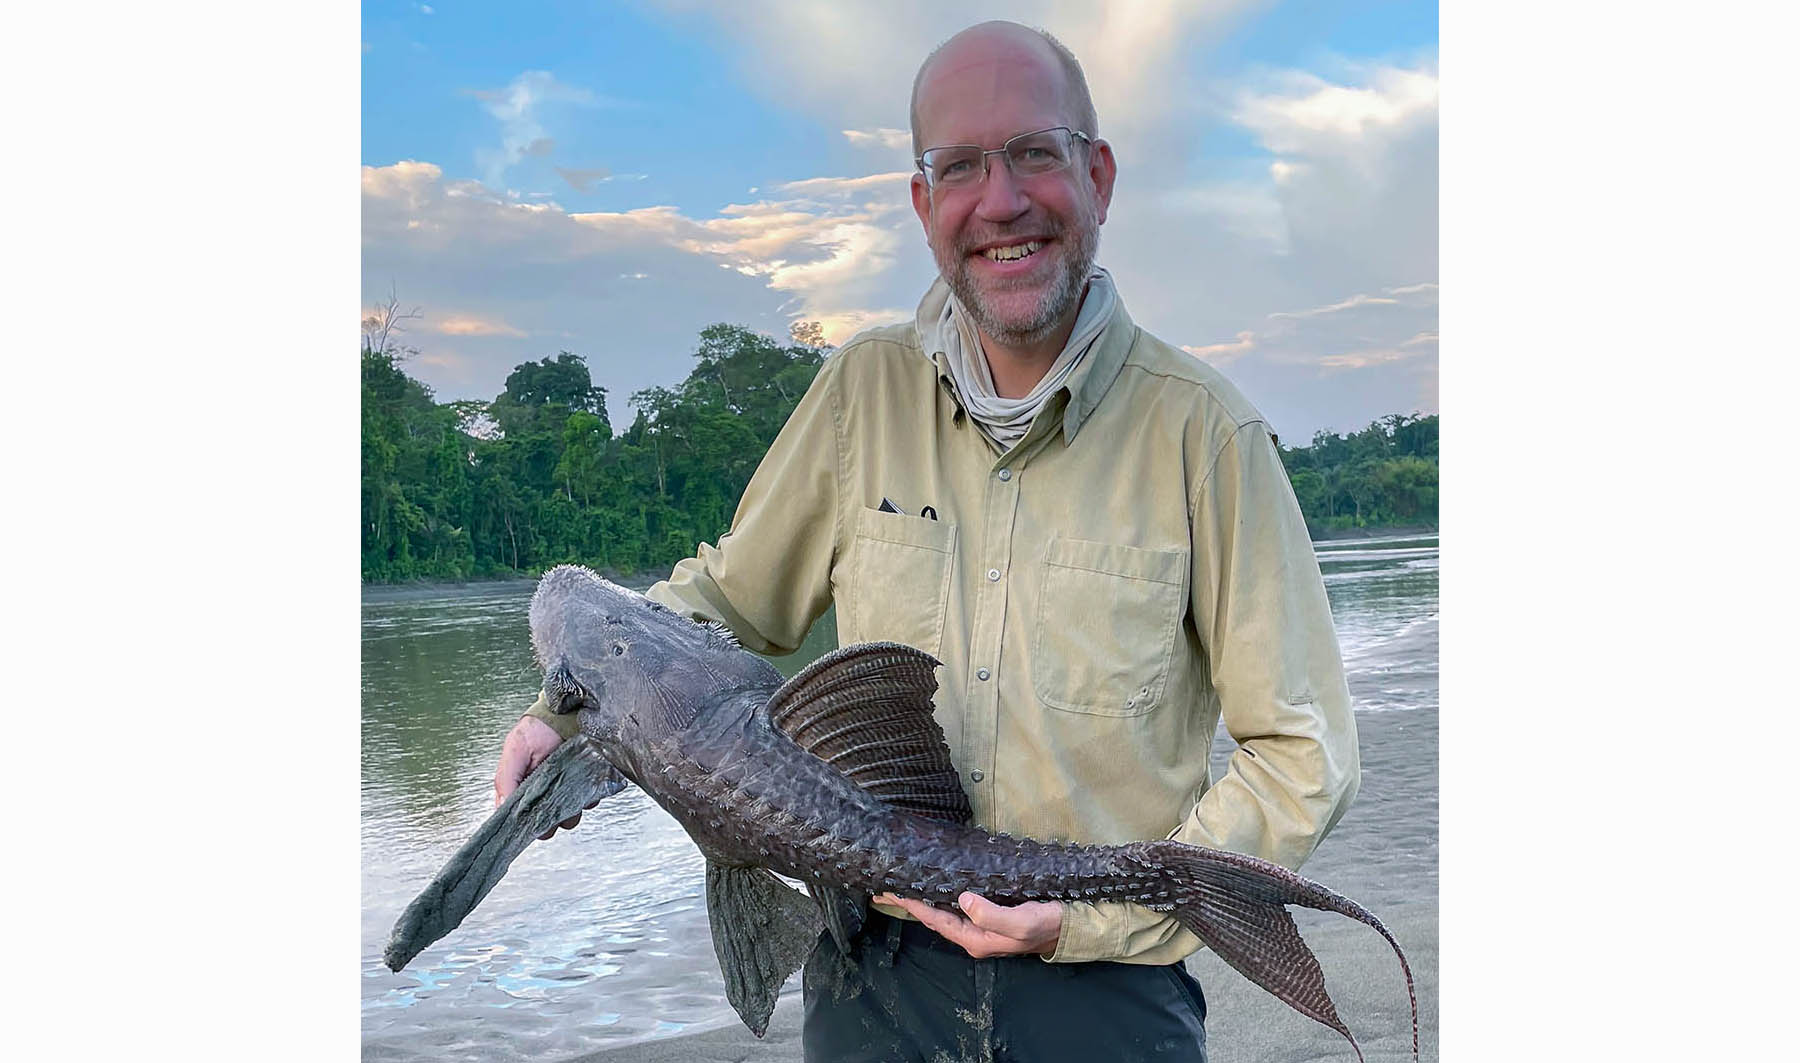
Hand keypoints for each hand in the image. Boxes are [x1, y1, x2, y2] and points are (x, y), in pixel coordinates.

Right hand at [493, 715, 593, 839]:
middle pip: (546, 825)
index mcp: (521, 791)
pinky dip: (588, 797)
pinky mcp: (586, 787)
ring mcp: (565, 793)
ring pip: (569, 818)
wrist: (568, 713)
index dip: (525, 825)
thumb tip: (501, 808)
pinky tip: (584, 782)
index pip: (520, 820)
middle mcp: (543, 796)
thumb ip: (506, 779)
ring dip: (571, 810)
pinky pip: (589, 802)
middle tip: (553, 802)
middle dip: (551, 819)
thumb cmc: (537, 730)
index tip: (532, 821)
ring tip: (569, 788)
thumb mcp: (516, 750)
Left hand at [875, 891, 1061, 957]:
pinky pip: (957, 904)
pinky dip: (941, 893)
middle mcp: (974, 934)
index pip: (935, 919)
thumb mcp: (1020, 922)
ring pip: (943, 910)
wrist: (1071, 927)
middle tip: (884, 888)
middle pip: (934, 916)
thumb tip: (962, 899)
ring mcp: (982, 925)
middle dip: (909, 903)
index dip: (911, 905)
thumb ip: (991, 915)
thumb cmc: (1047, 925)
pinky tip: (935, 883)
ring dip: (922, 897)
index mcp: (976, 939)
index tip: (890, 891)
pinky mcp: (990, 914)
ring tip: (902, 884)